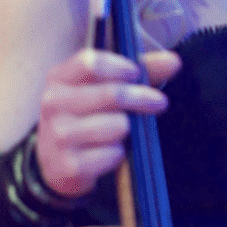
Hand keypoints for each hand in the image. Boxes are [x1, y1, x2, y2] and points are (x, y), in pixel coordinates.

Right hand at [35, 49, 180, 198]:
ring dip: (127, 128)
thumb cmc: (89, 112)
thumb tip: (173, 61)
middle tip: (159, 102)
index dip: (120, 66)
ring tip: (120, 129)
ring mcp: (57, 136)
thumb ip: (142, 70)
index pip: (90, 63)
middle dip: (141, 98)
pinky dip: (118, 153)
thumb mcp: (108, 85)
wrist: (55, 160)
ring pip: (117, 125)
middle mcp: (53, 104)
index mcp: (59, 77)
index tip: (136, 73)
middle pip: (112, 94)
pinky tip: (108, 151)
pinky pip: (113, 154)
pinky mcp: (67, 166)